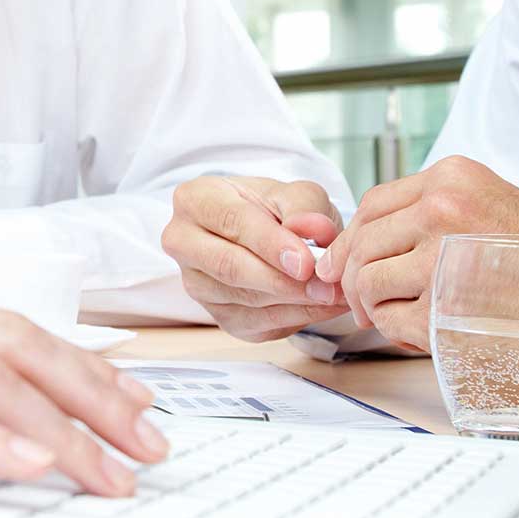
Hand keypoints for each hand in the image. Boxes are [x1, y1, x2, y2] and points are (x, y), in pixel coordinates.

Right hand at [159, 176, 344, 340]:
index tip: (306, 262)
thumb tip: (312, 230)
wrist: (263, 235)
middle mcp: (183, 243)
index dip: (270, 244)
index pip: (231, 222)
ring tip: (335, 294)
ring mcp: (197, 284)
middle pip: (229, 267)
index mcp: (195, 200)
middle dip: (282, 280)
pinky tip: (325, 306)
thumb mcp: (293, 193)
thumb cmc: (272, 209)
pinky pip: (258, 324)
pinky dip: (297, 318)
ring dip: (296, 302)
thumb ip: (304, 206)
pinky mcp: (219, 316)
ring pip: (246, 300)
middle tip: (326, 286)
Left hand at [317, 156, 518, 350]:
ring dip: (372, 305)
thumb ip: (436, 213)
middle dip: (351, 276)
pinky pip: (391, 317)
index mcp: (453, 177)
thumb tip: (372, 239)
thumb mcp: (494, 205)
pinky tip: (416, 332)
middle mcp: (442, 206)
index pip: (375, 203)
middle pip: (364, 241)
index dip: (351, 238)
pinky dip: (394, 329)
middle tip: (359, 301)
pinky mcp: (444, 304)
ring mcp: (441, 254)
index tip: (345, 262)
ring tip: (392, 317)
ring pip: (369, 279)